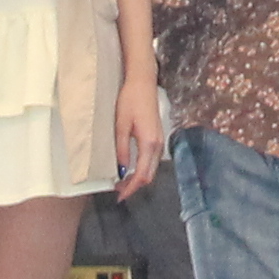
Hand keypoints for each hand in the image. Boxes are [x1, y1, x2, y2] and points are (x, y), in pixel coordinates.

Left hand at [114, 73, 161, 196]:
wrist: (143, 83)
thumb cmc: (130, 100)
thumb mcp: (121, 125)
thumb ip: (122, 150)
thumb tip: (121, 171)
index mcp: (149, 143)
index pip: (142, 175)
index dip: (131, 188)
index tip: (119, 196)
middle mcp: (158, 145)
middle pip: (149, 175)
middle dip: (134, 186)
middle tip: (118, 191)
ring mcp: (160, 141)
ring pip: (152, 168)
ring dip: (138, 177)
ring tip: (122, 181)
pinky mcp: (158, 136)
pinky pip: (152, 160)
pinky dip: (142, 168)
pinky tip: (131, 167)